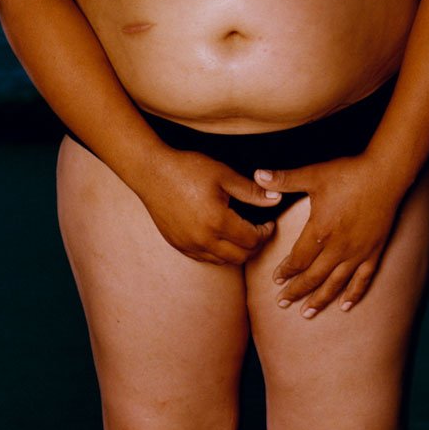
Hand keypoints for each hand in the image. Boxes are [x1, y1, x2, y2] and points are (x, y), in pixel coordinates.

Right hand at [134, 148, 281, 264]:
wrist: (151, 172)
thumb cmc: (188, 169)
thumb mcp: (224, 175)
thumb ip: (252, 191)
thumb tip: (277, 200)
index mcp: (217, 221)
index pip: (252, 240)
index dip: (266, 233)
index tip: (268, 223)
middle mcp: (203, 239)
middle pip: (240, 257)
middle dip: (255, 247)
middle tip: (259, 232)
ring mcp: (189, 245)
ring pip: (223, 261)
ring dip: (237, 252)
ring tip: (242, 234)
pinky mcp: (178, 245)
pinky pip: (205, 258)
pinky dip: (218, 252)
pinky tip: (220, 236)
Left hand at [253, 156, 403, 316]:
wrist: (385, 174)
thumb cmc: (348, 173)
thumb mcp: (312, 174)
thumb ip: (284, 179)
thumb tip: (257, 174)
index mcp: (320, 231)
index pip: (298, 259)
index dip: (286, 271)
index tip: (276, 279)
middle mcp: (338, 248)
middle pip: (313, 277)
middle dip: (296, 291)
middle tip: (282, 302)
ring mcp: (357, 252)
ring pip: (335, 283)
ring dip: (320, 300)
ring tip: (307, 313)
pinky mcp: (374, 252)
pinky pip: (363, 280)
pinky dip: (353, 295)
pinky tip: (345, 306)